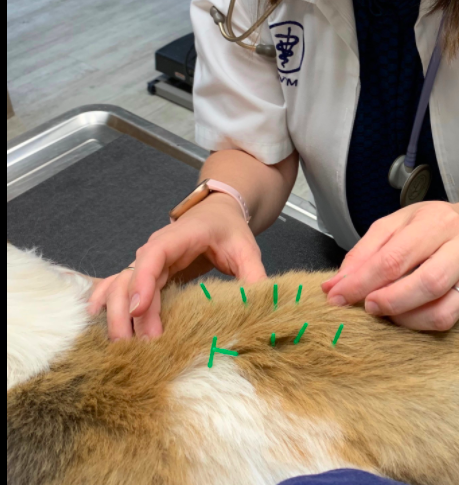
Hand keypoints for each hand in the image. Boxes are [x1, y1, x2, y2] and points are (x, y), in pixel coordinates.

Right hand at [87, 193, 265, 340]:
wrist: (218, 213)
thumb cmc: (229, 229)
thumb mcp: (246, 248)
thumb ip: (253, 274)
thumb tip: (262, 302)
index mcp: (179, 237)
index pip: (153, 256)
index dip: (143, 281)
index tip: (140, 310)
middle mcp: (156, 249)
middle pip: (130, 277)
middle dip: (128, 312)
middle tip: (139, 345)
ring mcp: (147, 261)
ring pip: (119, 286)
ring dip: (116, 314)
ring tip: (123, 346)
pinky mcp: (146, 273)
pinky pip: (118, 286)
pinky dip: (105, 303)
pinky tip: (94, 322)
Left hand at [321, 202, 458, 330]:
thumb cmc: (427, 226)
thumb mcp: (393, 225)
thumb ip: (363, 253)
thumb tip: (334, 285)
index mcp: (434, 221)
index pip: (394, 256)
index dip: (362, 281)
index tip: (336, 296)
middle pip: (423, 281)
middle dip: (386, 300)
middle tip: (364, 306)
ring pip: (439, 304)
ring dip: (403, 315)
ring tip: (383, 311)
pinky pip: (448, 318)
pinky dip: (420, 323)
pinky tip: (404, 316)